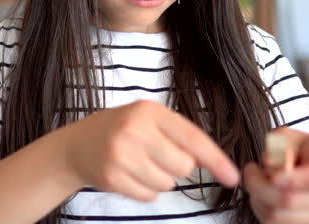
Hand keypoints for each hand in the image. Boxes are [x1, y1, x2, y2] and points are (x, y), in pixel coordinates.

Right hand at [56, 100, 239, 201]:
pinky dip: (145, 190)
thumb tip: (215, 162)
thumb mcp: (146, 119)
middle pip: (183, 166)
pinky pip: (149, 196)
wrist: (76, 145)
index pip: (192, 137)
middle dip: (177, 167)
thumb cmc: (119, 130)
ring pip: (167, 184)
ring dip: (160, 179)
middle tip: (157, 156)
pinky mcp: (112, 177)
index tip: (232, 177)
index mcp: (149, 111)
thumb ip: (178, 134)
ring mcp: (121, 154)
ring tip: (139, 164)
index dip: (216, 159)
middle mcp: (134, 130)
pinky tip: (129, 174)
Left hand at [244, 127, 308, 223]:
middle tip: (251, 170)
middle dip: (259, 184)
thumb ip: (283, 142)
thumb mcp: (298, 138)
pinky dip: (260, 209)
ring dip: (257, 197)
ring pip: (275, 216)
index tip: (273, 175)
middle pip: (287, 200)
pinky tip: (263, 196)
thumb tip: (270, 161)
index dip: (291, 179)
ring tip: (258, 182)